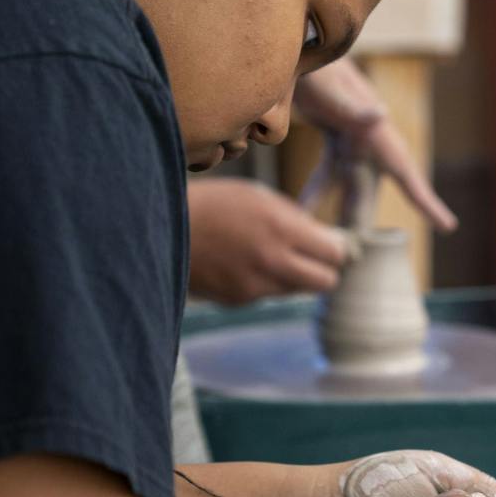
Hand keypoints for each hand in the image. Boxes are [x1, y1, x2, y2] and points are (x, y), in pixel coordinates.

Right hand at [188, 179, 346, 304]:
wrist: (160, 228)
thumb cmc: (212, 204)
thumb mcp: (257, 196)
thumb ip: (295, 219)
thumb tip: (326, 238)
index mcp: (281, 227)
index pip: (335, 253)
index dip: (335, 249)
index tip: (328, 244)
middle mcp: (273, 261)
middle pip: (325, 282)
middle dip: (323, 270)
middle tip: (311, 258)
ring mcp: (255, 285)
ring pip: (296, 290)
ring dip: (292, 276)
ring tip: (268, 254)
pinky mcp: (238, 300)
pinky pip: (267, 294)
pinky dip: (263, 282)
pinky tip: (241, 263)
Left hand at [296, 58, 456, 233]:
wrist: (301, 46)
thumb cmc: (319, 66)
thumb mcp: (333, 85)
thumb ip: (352, 105)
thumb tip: (380, 114)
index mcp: (378, 134)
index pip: (407, 175)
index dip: (426, 202)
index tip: (448, 225)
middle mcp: (370, 142)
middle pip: (371, 194)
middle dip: (365, 225)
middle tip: (358, 259)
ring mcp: (353, 143)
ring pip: (351, 189)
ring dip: (340, 215)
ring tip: (332, 246)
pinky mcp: (335, 140)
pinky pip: (327, 175)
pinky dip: (314, 194)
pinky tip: (297, 214)